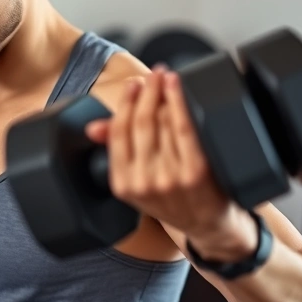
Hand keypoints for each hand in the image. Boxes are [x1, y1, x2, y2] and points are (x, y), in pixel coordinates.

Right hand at [85, 66, 256, 260]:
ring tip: (167, 79)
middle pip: (141, 123)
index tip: (133, 85)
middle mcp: (144, 183)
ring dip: (164, 93)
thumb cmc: (173, 199)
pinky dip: (180, 103)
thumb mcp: (137, 181)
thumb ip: (117, 150)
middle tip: (154, 74)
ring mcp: (170, 178)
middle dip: (147, 91)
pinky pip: (184, 128)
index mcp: (123, 184)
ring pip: (163, 123)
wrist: (209, 227)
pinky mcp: (195, 173)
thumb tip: (92, 127)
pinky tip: (178, 88)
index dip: (125, 103)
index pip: (118, 133)